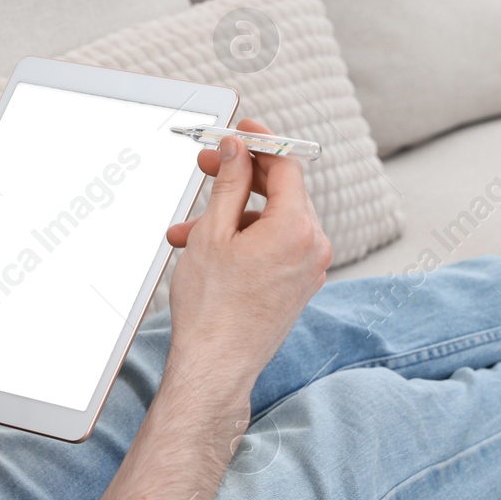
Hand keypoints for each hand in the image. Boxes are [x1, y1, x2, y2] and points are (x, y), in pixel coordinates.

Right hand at [164, 118, 331, 393]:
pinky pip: (274, 246)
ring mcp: (309, 268)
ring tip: (187, 229)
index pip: (286, 165)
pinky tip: (206, 249)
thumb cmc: (212, 308)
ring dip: (231, 216)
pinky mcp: (298, 285)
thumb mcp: (212, 232)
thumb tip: (239, 149)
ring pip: (271, 221)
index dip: (260, 143)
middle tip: (208, 167)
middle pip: (282, 191)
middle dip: (241, 178)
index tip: (238, 133)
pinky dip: (243, 240)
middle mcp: (313, 247)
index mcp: (297, 228)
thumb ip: (230, 182)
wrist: (216, 366)